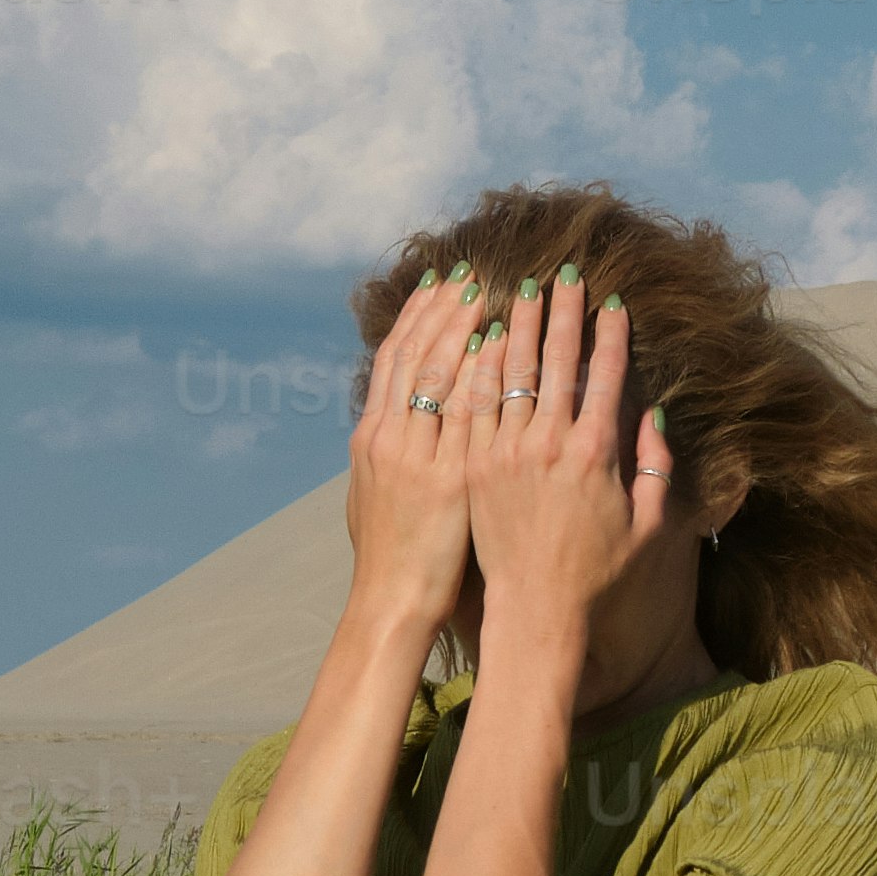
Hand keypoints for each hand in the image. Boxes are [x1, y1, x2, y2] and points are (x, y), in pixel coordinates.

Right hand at [343, 266, 485, 640]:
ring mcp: (416, 457)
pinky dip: (482, 372)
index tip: (439, 283)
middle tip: (466, 269)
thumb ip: (389, 454)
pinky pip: (467, 413)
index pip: (394, 359)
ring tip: (492, 289)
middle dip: (439, 308)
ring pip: (438, 373)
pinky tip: (503, 342)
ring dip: (464, 327)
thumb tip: (392, 425)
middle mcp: (389, 437)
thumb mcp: (374, 496)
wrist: (390, 606)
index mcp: (373, 437)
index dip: (416, 317)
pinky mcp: (447, 481)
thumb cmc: (392, 559)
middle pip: (414, 353)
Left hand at [460, 267, 676, 677]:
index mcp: (595, 454)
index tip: (613, 302)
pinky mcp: (474, 465)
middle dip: (562, 311)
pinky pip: (476, 402)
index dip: (611, 335)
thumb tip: (655, 415)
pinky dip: (481, 365)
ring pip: (510, 371)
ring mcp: (506, 453)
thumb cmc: (597, 574)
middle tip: (564, 274)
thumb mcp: (647, 525)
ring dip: (518, 325)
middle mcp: (549, 445)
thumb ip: (656, 466)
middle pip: (555, 360)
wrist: (534, 610)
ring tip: (521, 291)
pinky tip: (484, 339)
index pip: (606, 376)